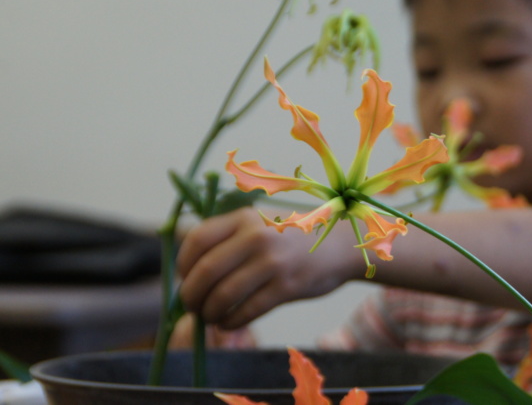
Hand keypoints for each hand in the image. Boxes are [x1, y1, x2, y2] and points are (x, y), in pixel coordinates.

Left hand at [177, 208, 361, 328]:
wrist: (339, 246)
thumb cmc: (292, 238)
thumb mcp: (261, 223)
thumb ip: (229, 238)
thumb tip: (189, 271)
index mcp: (245, 217)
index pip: (197, 239)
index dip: (183, 264)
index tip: (184, 278)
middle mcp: (257, 236)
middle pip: (206, 271)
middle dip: (191, 295)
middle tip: (191, 306)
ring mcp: (273, 262)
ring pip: (224, 295)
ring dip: (209, 312)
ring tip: (209, 316)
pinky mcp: (287, 287)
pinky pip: (247, 310)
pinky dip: (230, 321)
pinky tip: (228, 322)